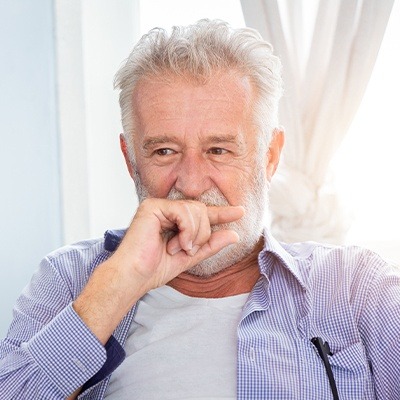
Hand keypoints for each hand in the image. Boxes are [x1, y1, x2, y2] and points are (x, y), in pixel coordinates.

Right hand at [73, 198, 243, 344]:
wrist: (134, 277)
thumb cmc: (155, 269)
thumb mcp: (190, 257)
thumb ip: (210, 245)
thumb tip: (234, 234)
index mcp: (175, 220)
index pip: (202, 213)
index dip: (222, 213)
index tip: (240, 212)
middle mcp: (167, 210)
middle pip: (202, 210)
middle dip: (203, 233)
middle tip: (188, 249)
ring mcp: (159, 206)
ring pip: (195, 210)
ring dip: (194, 234)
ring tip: (179, 249)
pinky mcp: (153, 206)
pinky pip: (183, 211)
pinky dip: (187, 230)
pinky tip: (176, 243)